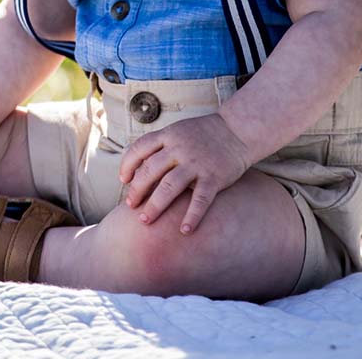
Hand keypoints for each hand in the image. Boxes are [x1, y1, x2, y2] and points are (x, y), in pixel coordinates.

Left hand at [117, 113, 251, 233]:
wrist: (237, 130)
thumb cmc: (203, 133)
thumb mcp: (178, 131)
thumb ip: (161, 145)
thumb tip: (139, 166)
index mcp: (168, 135)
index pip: (139, 149)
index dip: (128, 165)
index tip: (124, 180)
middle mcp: (179, 149)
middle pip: (150, 170)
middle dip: (137, 189)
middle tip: (130, 205)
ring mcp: (196, 163)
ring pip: (169, 187)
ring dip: (155, 205)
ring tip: (145, 220)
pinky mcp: (214, 177)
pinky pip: (200, 200)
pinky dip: (192, 216)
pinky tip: (184, 230)